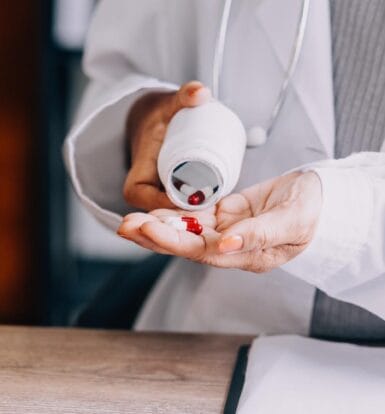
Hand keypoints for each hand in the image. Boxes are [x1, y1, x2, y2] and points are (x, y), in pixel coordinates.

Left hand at [117, 172, 321, 272]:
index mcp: (247, 254)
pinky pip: (197, 215)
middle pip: (186, 244)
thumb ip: (260, 235)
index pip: (202, 251)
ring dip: (159, 225)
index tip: (147, 228)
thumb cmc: (313, 212)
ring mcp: (228, 230)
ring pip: (187, 230)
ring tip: (131, 219)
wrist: (319, 199)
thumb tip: (226, 245)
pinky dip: (176, 213)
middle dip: (155, 236)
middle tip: (125, 225)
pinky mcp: (227, 214)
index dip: (173, 241)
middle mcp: (232, 247)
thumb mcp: (292, 221)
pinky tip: (156, 210)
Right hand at [123, 81, 210, 210]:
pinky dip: (196, 215)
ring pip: (178, 215)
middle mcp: (145, 200)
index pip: (155, 205)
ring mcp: (157, 202)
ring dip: (198, 217)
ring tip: (223, 206)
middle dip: (194, 213)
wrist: (152, 123)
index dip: (178, 206)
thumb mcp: (168, 107)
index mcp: (136, 186)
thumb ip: (183, 96)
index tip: (202, 197)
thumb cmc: (158, 118)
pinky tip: (217, 215)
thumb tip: (200, 92)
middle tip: (220, 200)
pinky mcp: (168, 201)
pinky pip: (182, 212)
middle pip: (171, 214)